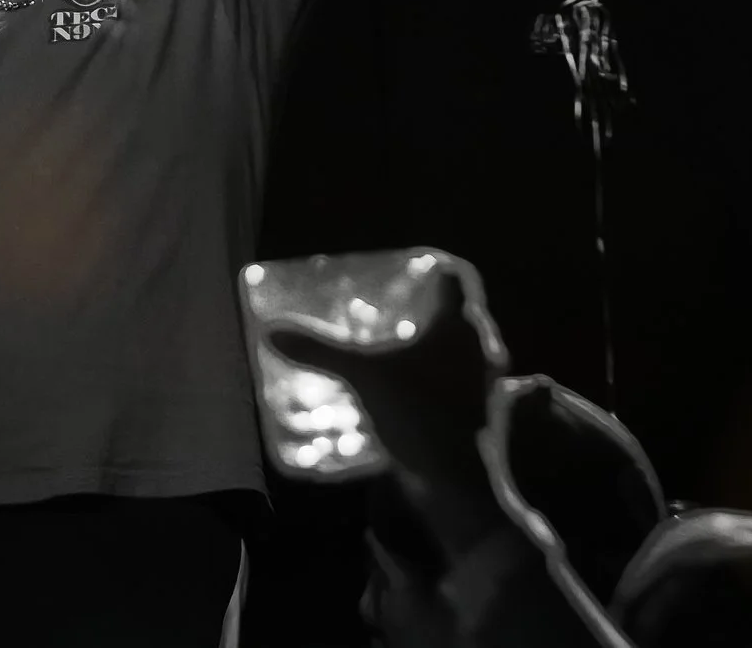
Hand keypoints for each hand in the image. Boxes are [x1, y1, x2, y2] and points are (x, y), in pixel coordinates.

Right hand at [272, 265, 502, 518]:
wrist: (456, 481)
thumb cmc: (419, 414)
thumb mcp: (365, 378)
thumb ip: (321, 352)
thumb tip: (273, 332)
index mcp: (459, 325)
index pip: (450, 278)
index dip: (424, 269)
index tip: (396, 271)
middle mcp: (477, 345)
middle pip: (452, 311)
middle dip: (421, 307)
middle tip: (385, 307)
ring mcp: (479, 379)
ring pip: (455, 345)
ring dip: (428, 342)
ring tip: (390, 343)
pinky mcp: (474, 408)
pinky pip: (454, 376)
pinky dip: (432, 373)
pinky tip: (402, 383)